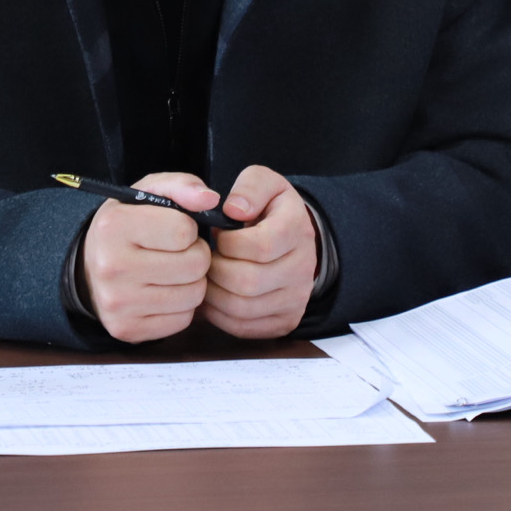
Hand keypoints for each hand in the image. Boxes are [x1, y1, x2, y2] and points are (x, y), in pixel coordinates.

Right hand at [81, 172, 218, 343]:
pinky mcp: (127, 329)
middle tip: (180, 252)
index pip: (183, 231)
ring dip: (192, 281)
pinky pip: (183, 320)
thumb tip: (211, 200)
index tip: (175, 228)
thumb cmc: (127, 225)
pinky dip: (181, 306)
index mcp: (114, 226)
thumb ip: (182, 185)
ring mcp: (118, 303)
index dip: (189, 228)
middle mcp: (111, 267)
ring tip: (174, 270)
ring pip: (194, 295)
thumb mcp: (148, 192)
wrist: (88, 268)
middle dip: (195, 255)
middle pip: (194, 264)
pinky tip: (164, 292)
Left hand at [202, 165, 318, 338]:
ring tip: (208, 274)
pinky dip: (219, 315)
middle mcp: (303, 268)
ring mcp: (296, 299)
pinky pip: (243, 328)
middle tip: (207, 257)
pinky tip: (215, 294)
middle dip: (216, 269)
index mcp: (297, 229)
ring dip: (213, 293)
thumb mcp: (264, 183)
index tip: (219, 234)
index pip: (260, 246)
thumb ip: (250, 187)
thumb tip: (234, 209)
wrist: (294, 239)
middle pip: (248, 282)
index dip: (228, 242)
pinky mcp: (284, 321)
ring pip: (242, 309)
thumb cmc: (270, 210)